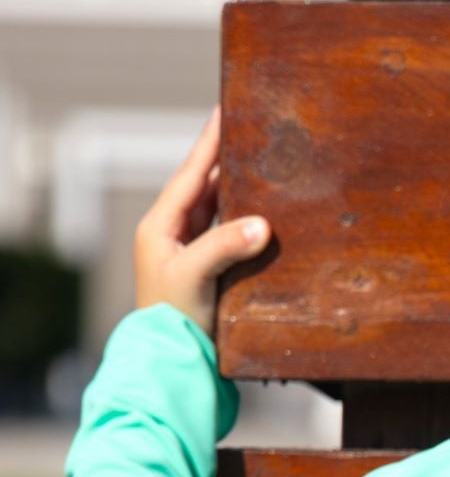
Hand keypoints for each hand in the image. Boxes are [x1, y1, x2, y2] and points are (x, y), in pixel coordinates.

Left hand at [133, 109, 269, 336]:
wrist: (171, 364)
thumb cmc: (173, 320)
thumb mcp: (195, 277)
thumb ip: (225, 246)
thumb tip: (262, 224)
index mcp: (160, 226)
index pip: (191, 175)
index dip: (209, 143)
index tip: (224, 111)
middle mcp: (172, 234)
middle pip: (204, 187)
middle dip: (227, 160)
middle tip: (251, 131)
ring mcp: (188, 252)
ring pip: (217, 209)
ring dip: (238, 189)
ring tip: (261, 162)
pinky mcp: (206, 271)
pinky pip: (227, 233)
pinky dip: (244, 218)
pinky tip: (262, 210)